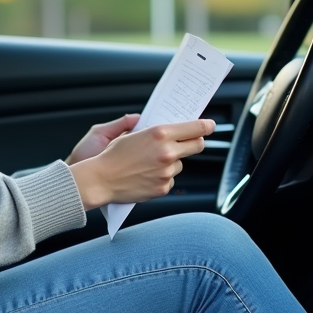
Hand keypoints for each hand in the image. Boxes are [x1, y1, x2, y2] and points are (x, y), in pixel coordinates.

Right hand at [69, 119, 214, 210]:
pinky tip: (146, 175)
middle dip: (194, 143)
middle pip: (197, 146)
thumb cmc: (113, 155)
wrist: (101, 179)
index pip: (196, 128)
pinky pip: (170, 179)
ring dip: (172, 163)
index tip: (210, 126)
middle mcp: (168, 152)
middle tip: (188, 142)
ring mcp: (167, 171)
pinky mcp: (164, 187)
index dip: (206, 126)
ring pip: (180, 164)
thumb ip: (156, 132)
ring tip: (150, 163)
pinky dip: (162, 177)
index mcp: (160, 133)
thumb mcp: (134, 134)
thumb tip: (172, 130)